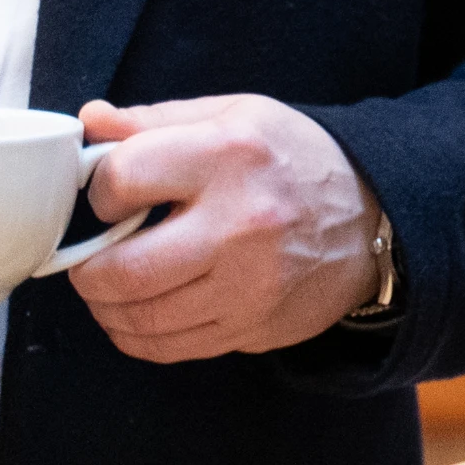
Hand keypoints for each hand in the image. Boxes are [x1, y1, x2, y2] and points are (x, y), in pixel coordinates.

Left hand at [72, 96, 380, 361]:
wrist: (377, 217)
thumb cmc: (295, 161)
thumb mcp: (237, 116)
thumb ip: (157, 120)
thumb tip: (89, 121)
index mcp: (232, 155)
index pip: (121, 179)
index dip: (102, 189)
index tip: (116, 196)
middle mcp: (242, 223)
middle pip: (119, 271)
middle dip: (87, 269)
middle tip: (94, 257)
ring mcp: (250, 285)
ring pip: (136, 318)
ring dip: (107, 305)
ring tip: (117, 284)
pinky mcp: (253, 327)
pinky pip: (166, 348)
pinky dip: (137, 334)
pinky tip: (143, 310)